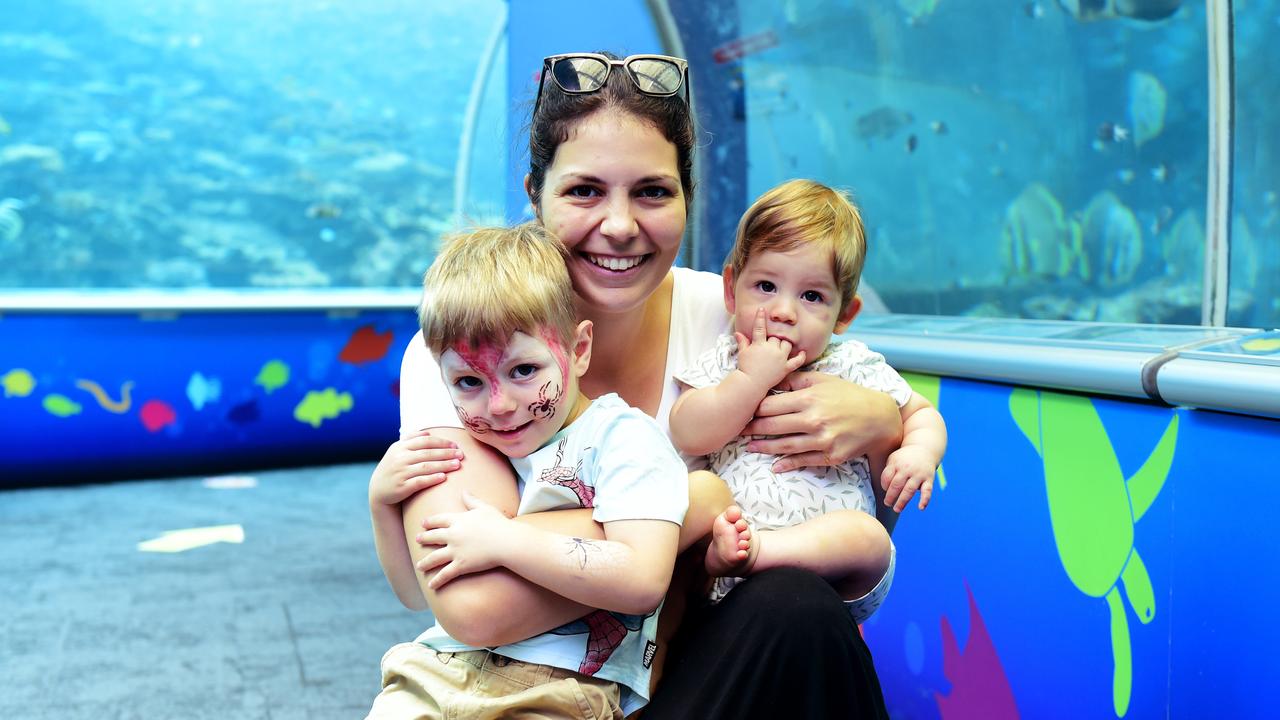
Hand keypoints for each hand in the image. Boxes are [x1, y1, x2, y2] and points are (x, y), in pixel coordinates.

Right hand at [369, 430, 463, 505]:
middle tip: (461, 454)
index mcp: (400, 447)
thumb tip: (427, 432)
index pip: (424, 441)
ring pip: (426, 467)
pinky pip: (420, 481)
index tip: (455, 445)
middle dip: (446, 453)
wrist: (378, 490)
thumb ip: (411, 440)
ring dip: (443, 465)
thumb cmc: (393, 468)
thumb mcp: (397, 451)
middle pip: (427, 453)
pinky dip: (432, 479)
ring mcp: (400, 472)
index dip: (441, 442)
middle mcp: (399, 458)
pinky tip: (444, 477)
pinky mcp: (402, 487)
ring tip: (457, 465)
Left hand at [416, 492, 515, 588]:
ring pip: (434, 558)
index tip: (423, 523)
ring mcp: (455, 551)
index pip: (439, 520)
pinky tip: (431, 585)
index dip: (430, 522)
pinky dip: (437, 581)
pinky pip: (445, 574)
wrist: (506, 542)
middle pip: (433, 537)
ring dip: (425, 562)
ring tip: (419, 566)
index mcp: (458, 520)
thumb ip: (472, 500)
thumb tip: (463, 490)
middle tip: (417, 540)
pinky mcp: (461, 565)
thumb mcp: (484, 508)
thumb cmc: (498, 524)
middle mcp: (453, 535)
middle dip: (424, 538)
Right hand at [735, 308, 806, 390]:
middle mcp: (771, 349)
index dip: (760, 318)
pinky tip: (803, 352)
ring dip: (784, 345)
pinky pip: (797, 361)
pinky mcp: (785, 368)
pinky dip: (801, 356)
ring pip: (787, 345)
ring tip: (779, 349)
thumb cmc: (745, 369)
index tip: (762, 310)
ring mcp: (780, 358)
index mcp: (760, 344)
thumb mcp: (742, 354)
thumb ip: (742, 342)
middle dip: (773, 339)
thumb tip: (737, 333)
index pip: (760, 327)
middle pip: (776, 337)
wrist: (750, 384)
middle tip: (768, 346)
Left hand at [743, 373, 900, 471]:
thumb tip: (773, 378)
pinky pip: (803, 461)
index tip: (744, 411)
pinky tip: (774, 466)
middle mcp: (813, 420)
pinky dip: (787, 464)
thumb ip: (796, 380)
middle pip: (773, 426)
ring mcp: (822, 440)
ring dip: (764, 448)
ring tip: (750, 447)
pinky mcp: (830, 456)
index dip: (754, 409)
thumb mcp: (823, 380)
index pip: (771, 405)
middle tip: (739, 430)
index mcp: (809, 398)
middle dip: (753, 429)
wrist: (879, 418)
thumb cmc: (848, 395)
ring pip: (784, 446)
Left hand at [881, 445, 937, 511]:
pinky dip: (925, 500)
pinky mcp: (929, 479)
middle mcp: (907, 469)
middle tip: (887, 503)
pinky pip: (927, 491)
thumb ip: (888, 472)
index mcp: (896, 463)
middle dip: (890, 496)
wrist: (925, 449)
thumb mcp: (893, 459)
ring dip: (902, 501)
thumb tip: (885, 489)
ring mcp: (919, 474)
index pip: (887, 477)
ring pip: (909, 490)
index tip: (885, 489)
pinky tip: (921, 507)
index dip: (884, 486)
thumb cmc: (905, 458)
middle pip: (896, 485)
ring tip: (897, 509)